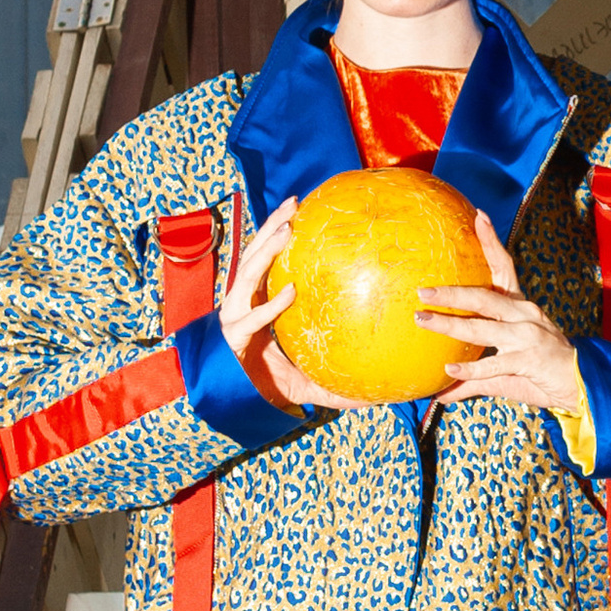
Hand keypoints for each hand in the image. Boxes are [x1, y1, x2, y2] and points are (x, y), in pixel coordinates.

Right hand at [218, 202, 356, 413]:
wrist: (234, 407)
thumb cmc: (267, 386)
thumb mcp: (306, 377)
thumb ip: (337, 381)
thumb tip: (378, 397)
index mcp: (256, 301)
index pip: (265, 258)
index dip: (276, 232)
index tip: (299, 210)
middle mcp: (242, 303)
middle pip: (254, 254)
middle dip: (270, 227)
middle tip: (294, 203)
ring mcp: (234, 317)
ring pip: (247, 274)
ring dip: (266, 250)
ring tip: (288, 229)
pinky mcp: (232, 337)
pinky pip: (252, 316)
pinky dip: (271, 304)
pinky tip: (291, 292)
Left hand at [424, 212, 585, 418]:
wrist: (583, 386)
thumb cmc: (544, 372)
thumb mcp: (508, 368)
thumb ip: (475, 376)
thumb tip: (442, 391)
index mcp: (521, 307)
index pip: (505, 267)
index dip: (491, 242)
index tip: (478, 216)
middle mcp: (524, 315)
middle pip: (483, 297)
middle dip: (451, 293)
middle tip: (422, 291)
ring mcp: (527, 336)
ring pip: (481, 327)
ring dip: (450, 324)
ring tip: (424, 320)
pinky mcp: (529, 360)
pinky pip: (493, 364)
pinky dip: (470, 369)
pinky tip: (449, 370)